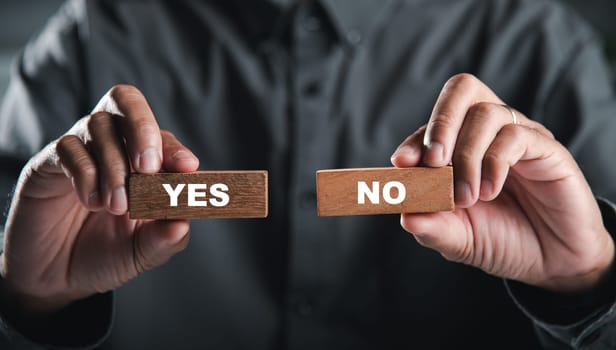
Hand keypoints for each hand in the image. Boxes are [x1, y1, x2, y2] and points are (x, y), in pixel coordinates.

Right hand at [1, 85, 198, 315]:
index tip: (187, 168)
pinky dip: (85, 173)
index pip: (163, 138)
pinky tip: (92, 202)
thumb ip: (167, 237)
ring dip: (114, 165)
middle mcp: (113, 146)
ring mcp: (81, 150)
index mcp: (145, 163)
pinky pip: (67, 147)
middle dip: (144, 129)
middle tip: (149, 168)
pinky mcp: (47, 163)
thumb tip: (185, 221)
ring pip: (99, 124)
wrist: (57, 281)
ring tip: (117, 206)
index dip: (175, 149)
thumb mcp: (144, 252)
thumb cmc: (107, 256)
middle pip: (126, 101)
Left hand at [391, 74, 613, 292]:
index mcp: (462, 146)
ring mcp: (519, 136)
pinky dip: (494, 162)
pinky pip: (516, 135)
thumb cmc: (502, 242)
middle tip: (433, 162)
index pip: (433, 126)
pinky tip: (490, 191)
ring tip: (466, 197)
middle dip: (440, 122)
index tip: (402, 164)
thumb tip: (403, 216)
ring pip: (486, 113)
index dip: (415, 140)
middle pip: (462, 90)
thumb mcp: (458, 239)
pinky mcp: (547, 148)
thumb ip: (431, 227)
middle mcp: (489, 133)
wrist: (551, 264)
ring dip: (467, 156)